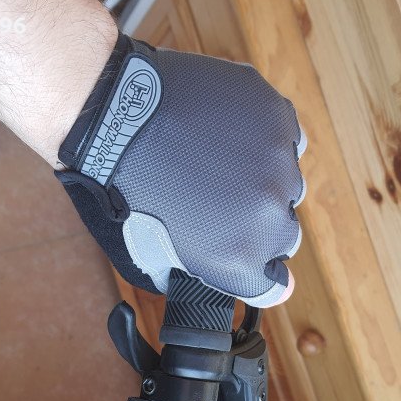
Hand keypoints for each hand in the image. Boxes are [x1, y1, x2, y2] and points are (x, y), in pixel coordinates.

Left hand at [57, 34, 305, 307]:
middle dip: (258, 226)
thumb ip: (201, 275)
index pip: (274, 284)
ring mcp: (277, 161)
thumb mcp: (152, 258)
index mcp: (239, 257)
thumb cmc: (123, 190)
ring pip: (288, 182)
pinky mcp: (277, 115)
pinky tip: (228, 135)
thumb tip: (233, 279)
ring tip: (218, 164)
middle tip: (221, 204)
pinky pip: (286, 137)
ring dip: (262, 181)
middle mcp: (270, 214)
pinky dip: (264, 140)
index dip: (256, 272)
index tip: (242, 257)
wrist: (112, 119)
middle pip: (285, 234)